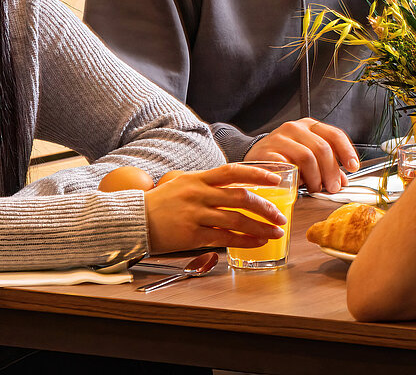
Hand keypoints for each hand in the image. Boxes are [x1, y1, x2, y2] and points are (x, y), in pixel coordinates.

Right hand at [144, 163, 286, 252]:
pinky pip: (225, 238)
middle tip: (280, 215)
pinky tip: (257, 243)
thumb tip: (236, 187)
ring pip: (237, 220)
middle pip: (241, 197)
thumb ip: (208, 185)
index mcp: (199, 179)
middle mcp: (199, 194)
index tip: (276, 178)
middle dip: (266, 207)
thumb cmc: (162, 203)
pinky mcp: (192, 235)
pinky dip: (244, 241)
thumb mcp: (183, 184)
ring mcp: (196, 214)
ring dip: (260, 227)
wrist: (135, 221)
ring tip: (275, 232)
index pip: (233, 171)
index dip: (257, 173)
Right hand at [245, 118, 358, 193]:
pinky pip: (287, 165)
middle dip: (331, 171)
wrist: (255, 156)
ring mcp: (279, 138)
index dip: (347, 152)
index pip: (334, 134)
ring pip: (307, 156)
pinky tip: (297, 183)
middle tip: (332, 187)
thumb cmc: (284, 156)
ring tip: (314, 188)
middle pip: (322, 148)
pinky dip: (295, 177)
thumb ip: (327, 165)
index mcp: (309, 126)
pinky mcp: (266, 151)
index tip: (353, 167)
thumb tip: (343, 181)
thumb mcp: (308, 155)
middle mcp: (295, 128)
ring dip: (315, 177)